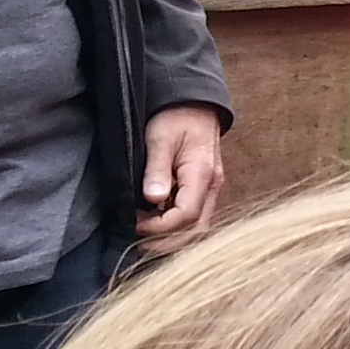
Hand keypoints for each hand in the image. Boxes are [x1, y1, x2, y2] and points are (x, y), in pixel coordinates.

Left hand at [133, 104, 225, 251]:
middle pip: (197, 229)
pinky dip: (177, 228)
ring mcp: (211, 189)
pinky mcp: (204, 189)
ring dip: (173, 238)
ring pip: (198, 227)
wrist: (195, 104)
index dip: (161, 227)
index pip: (187, 215)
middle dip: (168, 242)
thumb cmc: (176, 117)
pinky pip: (195, 217)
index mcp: (202, 174)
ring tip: (145, 238)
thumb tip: (153, 199)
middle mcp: (212, 186)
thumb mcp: (160, 138)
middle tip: (139, 244)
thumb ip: (157, 169)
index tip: (136, 225)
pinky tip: (156, 225)